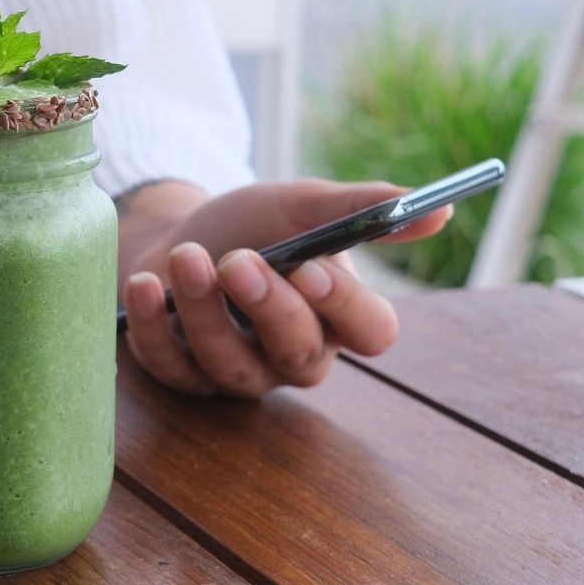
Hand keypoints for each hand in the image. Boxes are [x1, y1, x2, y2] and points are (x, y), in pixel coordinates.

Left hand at [119, 180, 450, 396]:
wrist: (178, 234)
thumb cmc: (250, 225)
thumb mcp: (299, 206)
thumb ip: (360, 209)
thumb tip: (437, 212)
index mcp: (337, 317)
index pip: (370, 334)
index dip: (346, 309)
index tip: (313, 265)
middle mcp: (293, 356)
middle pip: (301, 357)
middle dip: (269, 308)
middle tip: (237, 259)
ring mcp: (238, 374)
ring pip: (231, 365)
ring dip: (203, 309)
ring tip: (185, 255)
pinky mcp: (185, 377)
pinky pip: (172, 368)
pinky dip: (152, 327)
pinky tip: (146, 285)